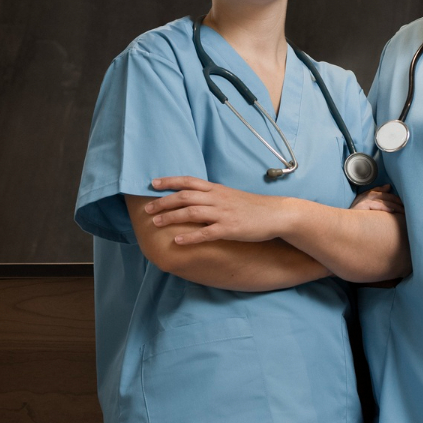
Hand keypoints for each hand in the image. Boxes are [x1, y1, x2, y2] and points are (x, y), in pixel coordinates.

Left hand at [146, 176, 291, 244]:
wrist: (276, 214)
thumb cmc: (252, 207)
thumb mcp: (230, 195)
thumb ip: (212, 196)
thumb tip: (194, 199)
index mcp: (216, 189)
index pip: (189, 181)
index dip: (170, 181)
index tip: (153, 184)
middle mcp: (217, 198)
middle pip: (185, 196)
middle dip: (163, 202)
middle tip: (147, 208)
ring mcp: (223, 214)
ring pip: (191, 212)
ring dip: (171, 217)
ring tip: (155, 223)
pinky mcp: (230, 229)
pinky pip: (206, 233)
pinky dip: (190, 237)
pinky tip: (177, 241)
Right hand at [351, 184, 402, 213]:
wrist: (343, 225)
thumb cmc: (355, 218)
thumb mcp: (366, 206)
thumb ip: (377, 195)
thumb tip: (388, 186)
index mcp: (366, 195)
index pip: (383, 192)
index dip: (394, 197)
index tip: (403, 203)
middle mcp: (364, 196)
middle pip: (384, 195)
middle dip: (396, 201)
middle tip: (406, 208)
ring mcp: (363, 201)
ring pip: (382, 200)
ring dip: (394, 205)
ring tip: (403, 211)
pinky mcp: (362, 207)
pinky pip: (376, 205)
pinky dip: (384, 207)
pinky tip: (392, 210)